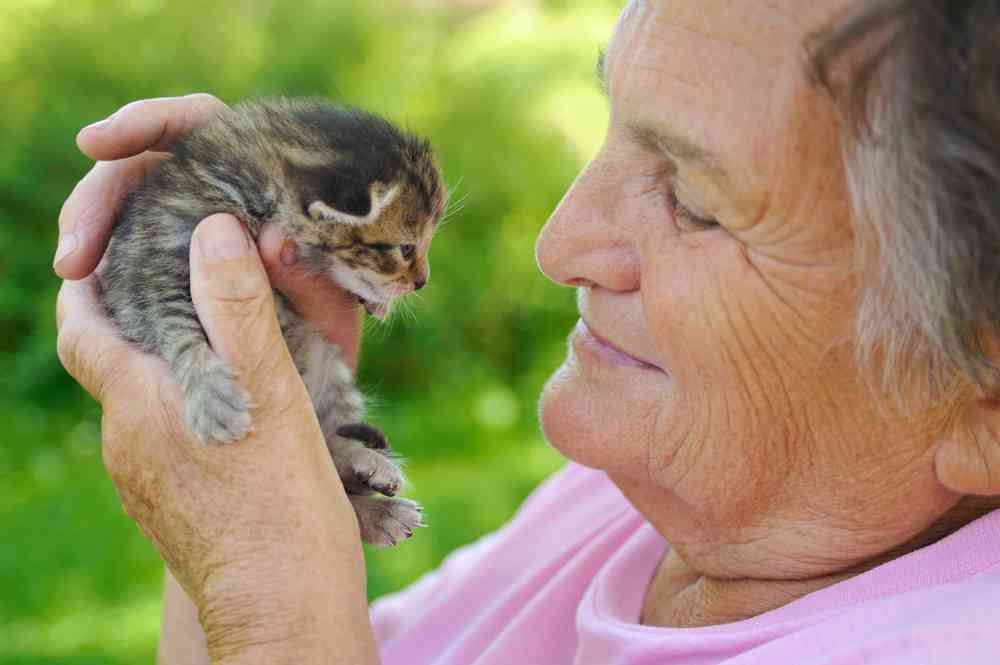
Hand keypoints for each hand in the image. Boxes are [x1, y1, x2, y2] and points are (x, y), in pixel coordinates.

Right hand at [56, 93, 361, 364]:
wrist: (337, 363)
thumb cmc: (343, 320)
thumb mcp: (336, 298)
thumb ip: (310, 272)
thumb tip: (272, 241)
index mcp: (262, 169)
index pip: (199, 122)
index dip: (147, 122)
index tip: (99, 142)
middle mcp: (220, 188)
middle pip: (144, 163)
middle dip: (102, 194)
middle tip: (78, 246)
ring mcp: (189, 222)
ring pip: (126, 207)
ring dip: (93, 230)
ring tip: (75, 269)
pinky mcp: (168, 261)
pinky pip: (125, 252)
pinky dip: (103, 267)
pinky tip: (86, 287)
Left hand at [57, 216, 377, 663]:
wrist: (285, 611)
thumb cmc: (283, 505)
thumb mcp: (271, 395)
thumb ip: (238, 309)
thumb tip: (212, 231)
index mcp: (139, 404)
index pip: (81, 328)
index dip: (83, 286)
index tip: (100, 252)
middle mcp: (126, 444)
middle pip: (113, 364)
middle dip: (139, 319)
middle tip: (184, 284)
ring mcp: (145, 485)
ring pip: (143, 405)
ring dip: (171, 369)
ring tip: (225, 346)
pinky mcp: (169, 511)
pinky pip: (165, 443)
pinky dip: (188, 411)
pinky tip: (237, 416)